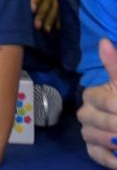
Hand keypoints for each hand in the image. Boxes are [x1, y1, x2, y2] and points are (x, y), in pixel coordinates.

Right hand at [79, 39, 116, 167]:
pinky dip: (109, 158)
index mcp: (92, 95)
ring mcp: (88, 132)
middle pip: (95, 119)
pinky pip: (95, 154)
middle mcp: (85, 113)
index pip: (103, 100)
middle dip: (116, 123)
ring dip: (112, 140)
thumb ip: (115, 65)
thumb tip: (104, 41)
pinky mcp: (93, 149)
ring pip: (92, 136)